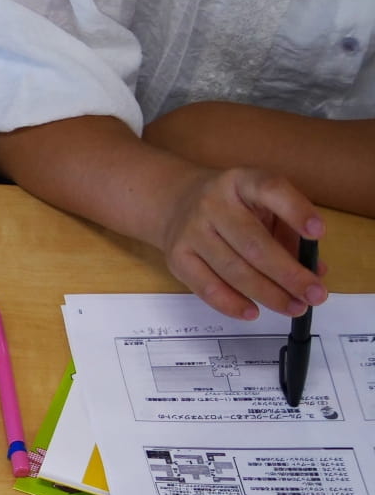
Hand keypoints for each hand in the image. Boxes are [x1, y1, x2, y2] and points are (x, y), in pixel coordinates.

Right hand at [159, 166, 326, 320]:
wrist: (175, 202)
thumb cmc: (233, 206)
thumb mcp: (263, 204)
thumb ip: (289, 232)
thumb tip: (314, 271)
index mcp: (242, 181)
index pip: (271, 190)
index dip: (295, 211)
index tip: (319, 234)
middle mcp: (213, 203)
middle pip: (254, 244)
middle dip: (288, 274)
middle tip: (315, 295)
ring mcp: (191, 232)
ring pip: (233, 270)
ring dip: (267, 293)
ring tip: (294, 308)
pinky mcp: (177, 258)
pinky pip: (206, 287)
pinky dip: (231, 304)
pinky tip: (253, 312)